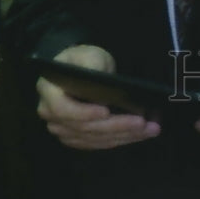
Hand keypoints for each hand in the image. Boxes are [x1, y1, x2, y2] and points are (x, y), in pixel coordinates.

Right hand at [36, 44, 160, 150]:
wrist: (79, 70)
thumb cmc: (83, 60)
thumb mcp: (89, 54)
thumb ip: (92, 64)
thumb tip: (100, 83)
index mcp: (49, 92)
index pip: (63, 108)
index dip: (84, 113)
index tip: (106, 111)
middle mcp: (51, 115)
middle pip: (84, 128)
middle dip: (117, 126)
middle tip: (143, 123)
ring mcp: (63, 130)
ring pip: (94, 139)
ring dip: (124, 136)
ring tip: (150, 129)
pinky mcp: (77, 138)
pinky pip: (98, 143)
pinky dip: (121, 139)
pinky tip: (140, 135)